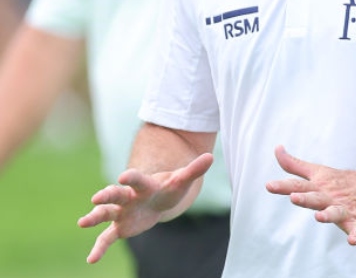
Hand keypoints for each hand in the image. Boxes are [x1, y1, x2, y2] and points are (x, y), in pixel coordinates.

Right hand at [77, 153, 212, 262]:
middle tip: (96, 198)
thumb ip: (194, 170)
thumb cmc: (169, 187)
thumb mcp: (182, 180)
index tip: (123, 177)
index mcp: (143, 184)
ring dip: (94, 217)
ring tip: (82, 222)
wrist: (159, 199)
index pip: (136, 179)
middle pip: (115, 195)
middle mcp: (128, 197)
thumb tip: (211, 157)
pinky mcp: (120, 227)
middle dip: (106, 195)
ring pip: (106, 214)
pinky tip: (90, 260)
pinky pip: (106, 238)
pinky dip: (99, 248)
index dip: (131, 178)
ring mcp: (122, 212)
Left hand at [266, 145, 355, 245]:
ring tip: (320, 216)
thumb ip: (294, 165)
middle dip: (306, 198)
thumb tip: (277, 149)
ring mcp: (346, 209)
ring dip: (328, 215)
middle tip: (294, 197)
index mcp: (320, 186)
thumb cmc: (342, 181)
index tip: (269, 186)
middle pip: (316, 198)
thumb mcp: (318, 171)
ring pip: (336, 212)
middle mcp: (331, 197)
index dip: (284, 186)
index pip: (299, 185)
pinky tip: (353, 241)